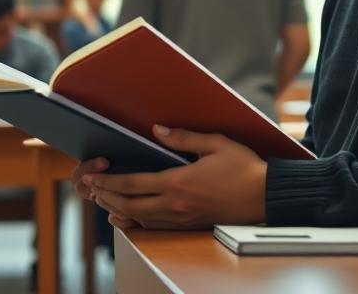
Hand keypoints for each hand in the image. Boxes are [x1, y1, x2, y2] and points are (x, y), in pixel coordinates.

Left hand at [83, 125, 266, 229]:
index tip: (93, 177)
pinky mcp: (190, 225)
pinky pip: (156, 227)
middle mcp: (176, 204)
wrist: (266, 196)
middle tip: (91, 190)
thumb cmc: (244, 168)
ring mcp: (183, 218)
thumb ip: (184, 137)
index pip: (133, 184)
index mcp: (179, 182)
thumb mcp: (215, 143)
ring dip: (118, 210)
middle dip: (106, 197)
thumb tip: (157, 130)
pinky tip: (130, 218)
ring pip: (140, 219)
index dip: (109, 182)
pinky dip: (138, 222)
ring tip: (104, 201)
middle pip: (130, 206)